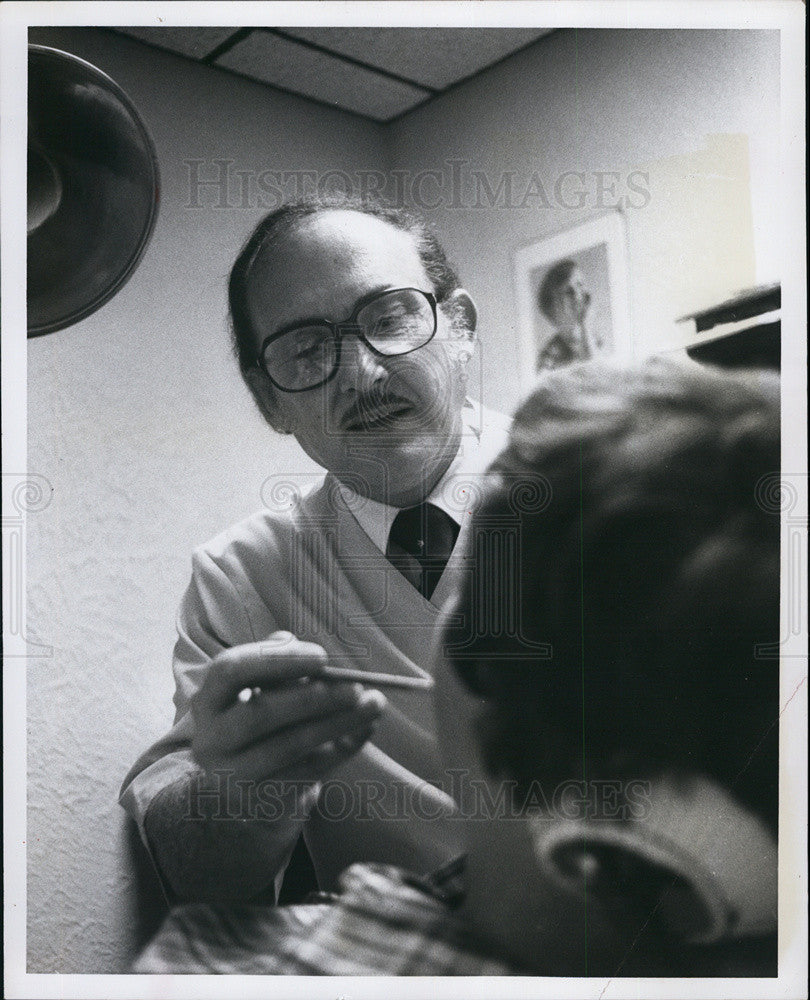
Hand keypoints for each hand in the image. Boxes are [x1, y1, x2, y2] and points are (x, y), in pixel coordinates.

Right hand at [191, 631, 385, 785]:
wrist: (244, 779)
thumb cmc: (258, 714)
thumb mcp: (260, 685)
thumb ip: (278, 663)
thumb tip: (304, 650)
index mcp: (208, 699)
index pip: (230, 671)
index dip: (276, 660)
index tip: (322, 657)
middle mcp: (212, 739)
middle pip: (261, 714)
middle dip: (313, 699)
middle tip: (356, 687)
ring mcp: (235, 774)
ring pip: (290, 747)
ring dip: (338, 723)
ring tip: (374, 703)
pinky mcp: (263, 798)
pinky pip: (310, 771)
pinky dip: (343, 747)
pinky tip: (367, 728)